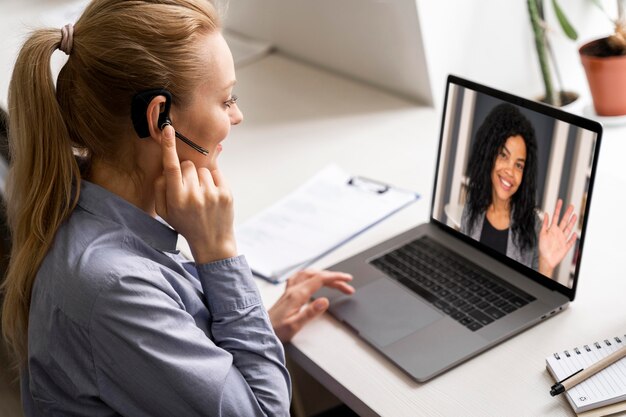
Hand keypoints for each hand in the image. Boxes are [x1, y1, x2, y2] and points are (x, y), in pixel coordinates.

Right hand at [154, 125, 235, 263]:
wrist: (212, 242)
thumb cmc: (186, 224)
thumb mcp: (165, 212)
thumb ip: (160, 189)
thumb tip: (166, 168)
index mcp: (176, 200)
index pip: (171, 167)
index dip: (168, 146)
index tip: (168, 129)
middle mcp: (194, 196)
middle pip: (188, 165)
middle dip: (187, 173)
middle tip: (189, 190)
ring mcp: (212, 195)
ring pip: (202, 169)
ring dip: (200, 178)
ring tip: (201, 196)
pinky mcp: (226, 194)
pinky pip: (216, 174)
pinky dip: (212, 181)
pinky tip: (211, 196)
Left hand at [268, 269, 353, 342]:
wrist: (260, 332)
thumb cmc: (275, 331)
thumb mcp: (295, 326)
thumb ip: (310, 313)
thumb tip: (324, 301)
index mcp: (297, 295)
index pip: (320, 279)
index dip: (336, 278)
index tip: (348, 280)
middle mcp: (293, 289)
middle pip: (316, 275)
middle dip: (334, 277)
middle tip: (347, 285)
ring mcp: (289, 290)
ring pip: (309, 274)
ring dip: (323, 274)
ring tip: (335, 281)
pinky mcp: (287, 294)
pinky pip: (301, 277)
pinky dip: (311, 275)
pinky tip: (313, 279)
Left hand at [538, 199, 576, 276]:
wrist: (546, 259)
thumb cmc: (542, 248)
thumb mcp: (542, 234)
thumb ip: (545, 224)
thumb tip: (546, 214)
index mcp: (552, 229)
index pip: (556, 216)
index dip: (558, 209)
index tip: (560, 201)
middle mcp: (558, 233)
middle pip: (564, 221)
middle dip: (568, 213)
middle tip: (571, 205)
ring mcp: (563, 239)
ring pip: (569, 228)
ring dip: (572, 222)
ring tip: (575, 215)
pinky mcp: (566, 246)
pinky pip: (571, 241)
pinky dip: (573, 237)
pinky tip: (575, 233)